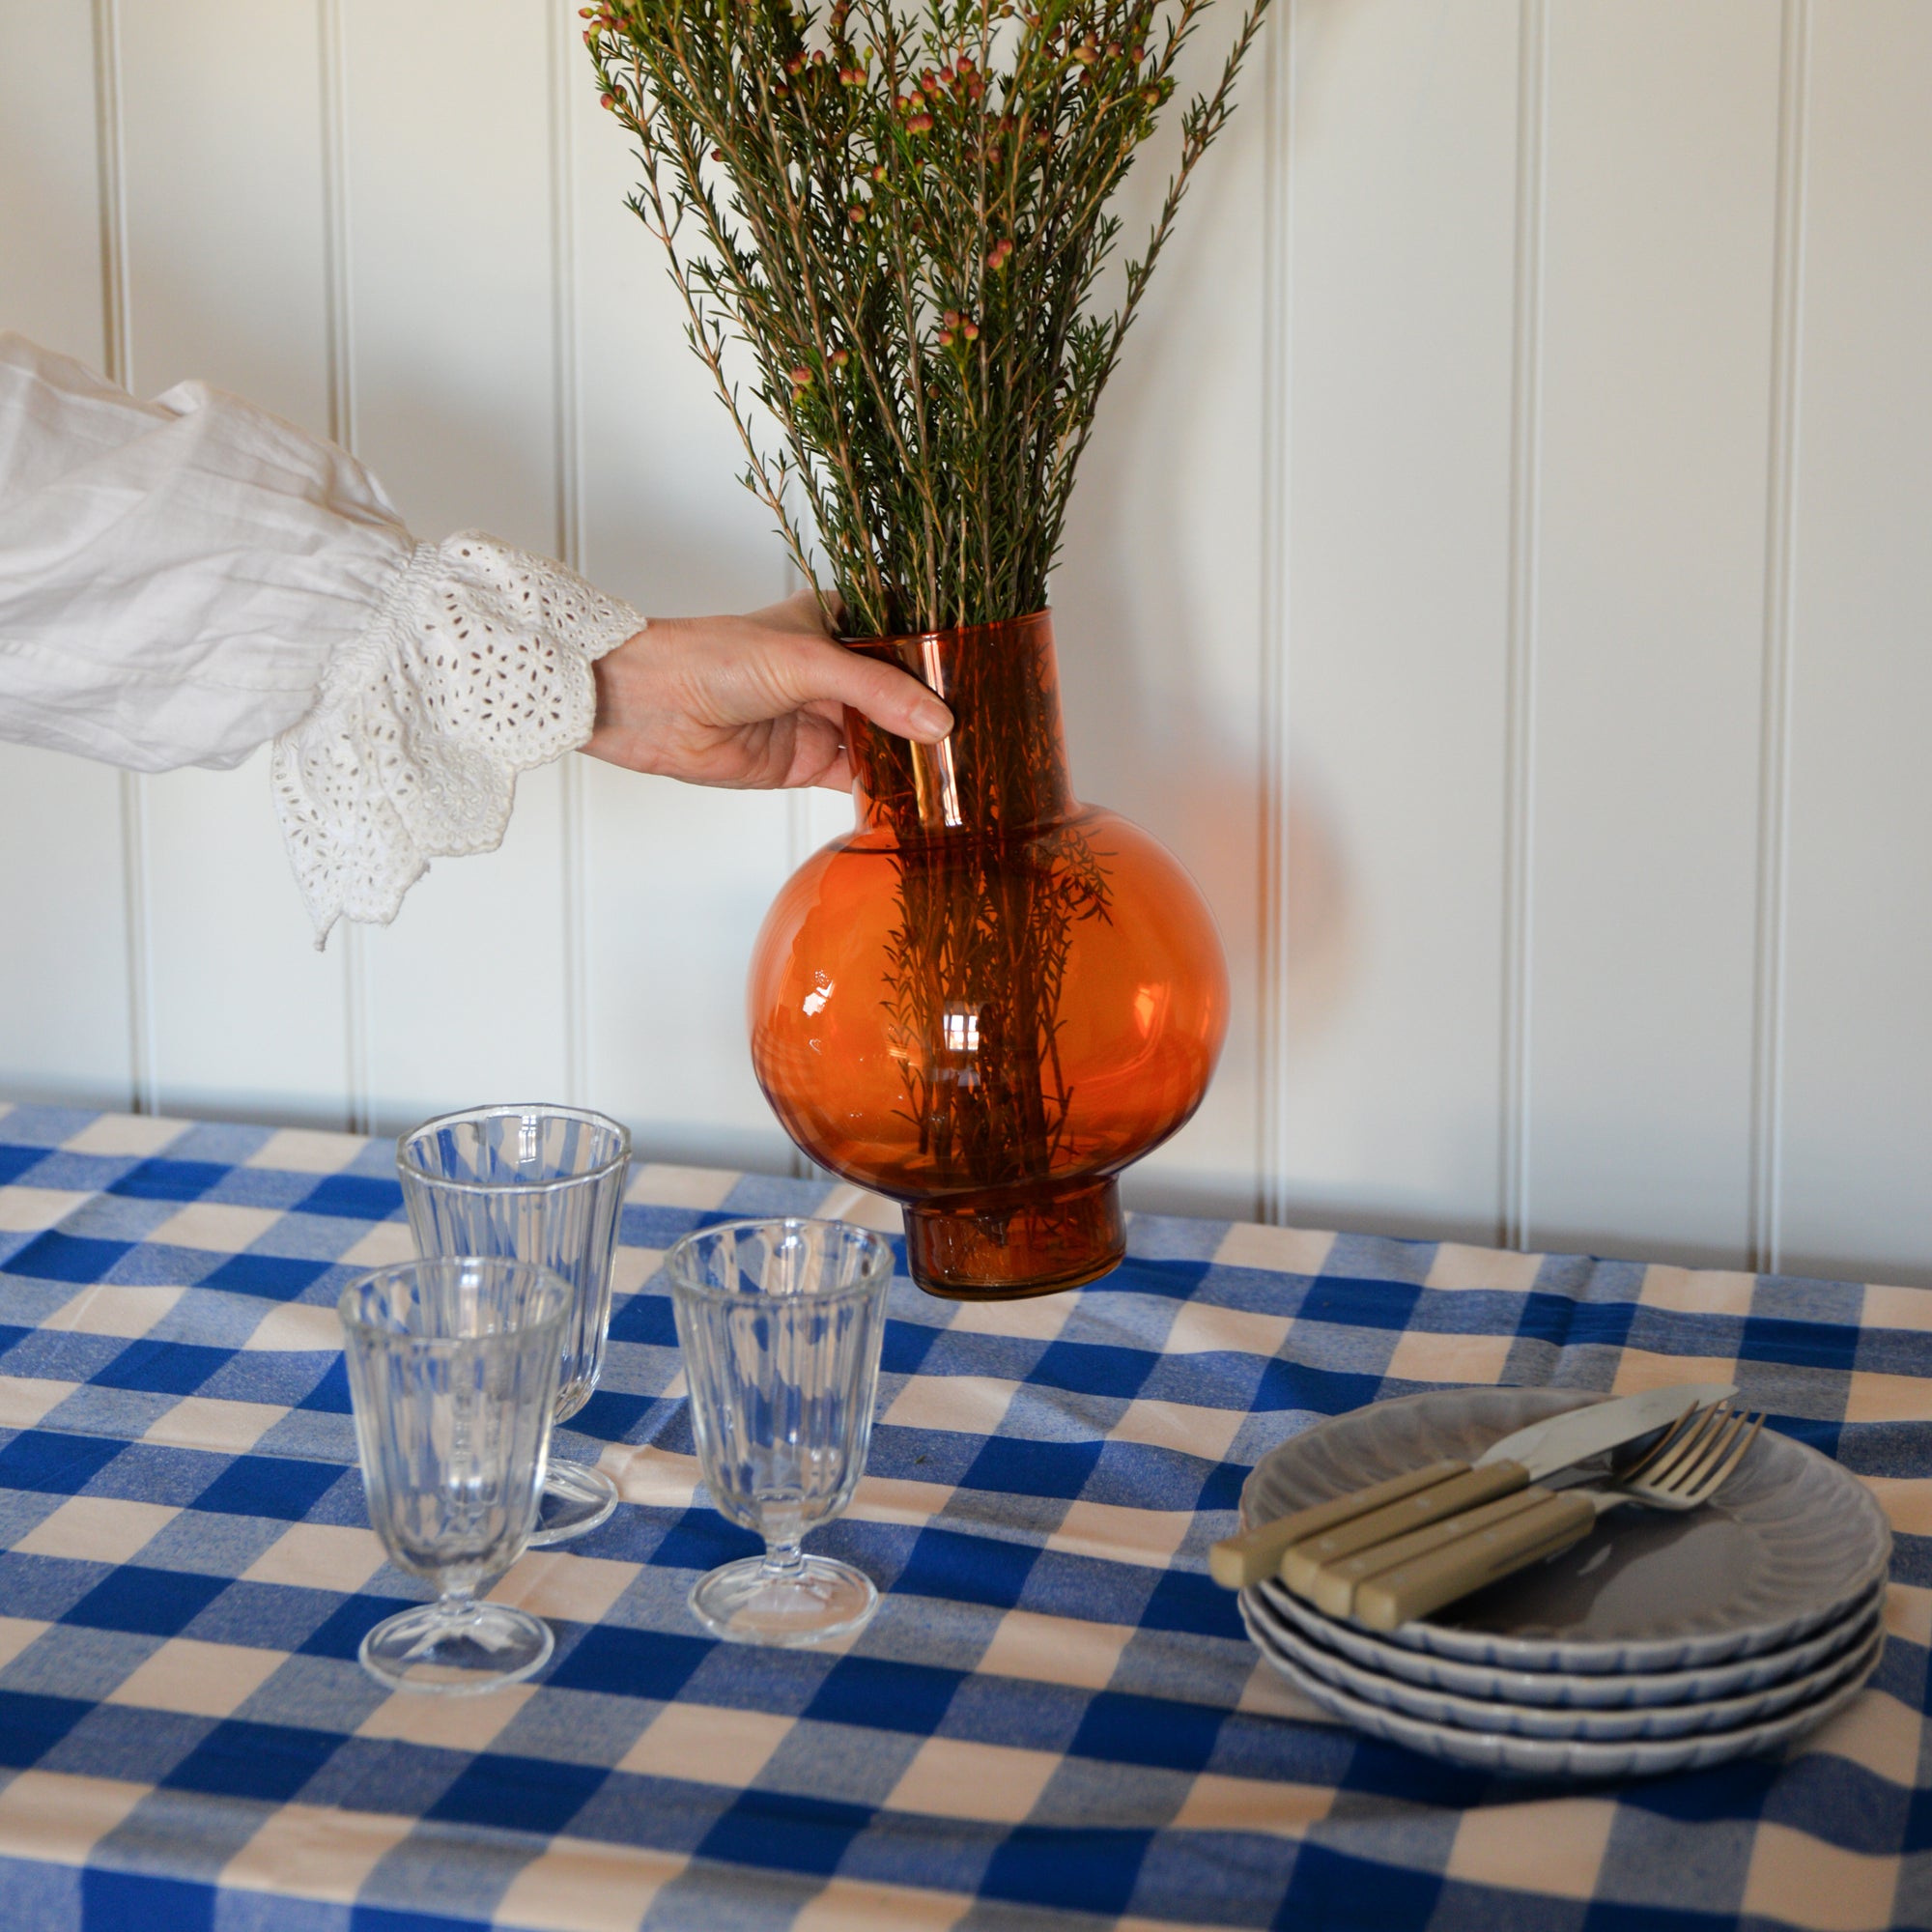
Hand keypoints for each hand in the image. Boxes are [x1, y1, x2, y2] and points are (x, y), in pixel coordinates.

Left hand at [583, 588, 952, 790]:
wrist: (651, 704)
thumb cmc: (714, 657)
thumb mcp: (809, 662)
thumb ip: (877, 692)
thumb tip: (939, 724)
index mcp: (837, 622)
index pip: (904, 637)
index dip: (942, 656)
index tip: (989, 674)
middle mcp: (834, 669)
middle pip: (901, 694)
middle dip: (936, 714)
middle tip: (987, 731)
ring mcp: (822, 718)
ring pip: (885, 739)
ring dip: (916, 755)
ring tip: (965, 768)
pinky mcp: (807, 762)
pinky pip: (860, 778)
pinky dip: (888, 788)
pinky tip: (922, 796)